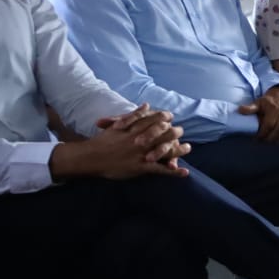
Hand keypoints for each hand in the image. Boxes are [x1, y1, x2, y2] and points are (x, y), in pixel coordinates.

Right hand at [56, 106, 191, 179]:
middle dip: (175, 132)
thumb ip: (134, 115)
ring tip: (188, 148)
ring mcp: (142, 153)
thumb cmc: (103, 141)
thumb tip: (146, 105)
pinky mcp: (141, 167)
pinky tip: (184, 173)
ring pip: (166, 150)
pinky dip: (173, 171)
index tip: (171, 118)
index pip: (156, 119)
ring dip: (179, 150)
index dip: (166, 118)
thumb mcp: (118, 125)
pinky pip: (160, 170)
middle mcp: (141, 139)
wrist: (90, 157)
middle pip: (164, 133)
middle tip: (181, 131)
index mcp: (136, 128)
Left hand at [239, 87, 278, 143]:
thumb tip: (240, 110)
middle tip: (264, 147)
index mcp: (274, 109)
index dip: (263, 134)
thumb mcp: (258, 102)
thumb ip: (251, 107)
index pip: (269, 124)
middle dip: (272, 139)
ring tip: (276, 149)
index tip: (257, 140)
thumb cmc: (268, 102)